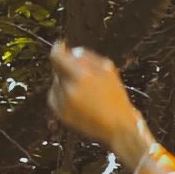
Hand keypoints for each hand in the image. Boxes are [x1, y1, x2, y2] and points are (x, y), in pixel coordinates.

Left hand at [49, 42, 153, 168]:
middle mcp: (69, 90)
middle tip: (82, 74)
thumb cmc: (117, 99)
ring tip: (85, 91)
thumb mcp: (109, 71)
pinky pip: (55, 97)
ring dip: (65, 82)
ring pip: (56, 83)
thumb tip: (72, 51)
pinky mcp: (61, 114)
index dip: (58, 48)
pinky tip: (79, 100)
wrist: (118, 127)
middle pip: (57, 70)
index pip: (57, 56)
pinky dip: (63, 95)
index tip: (61, 46)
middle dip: (67, 68)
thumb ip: (88, 57)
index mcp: (81, 77)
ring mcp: (63, 104)